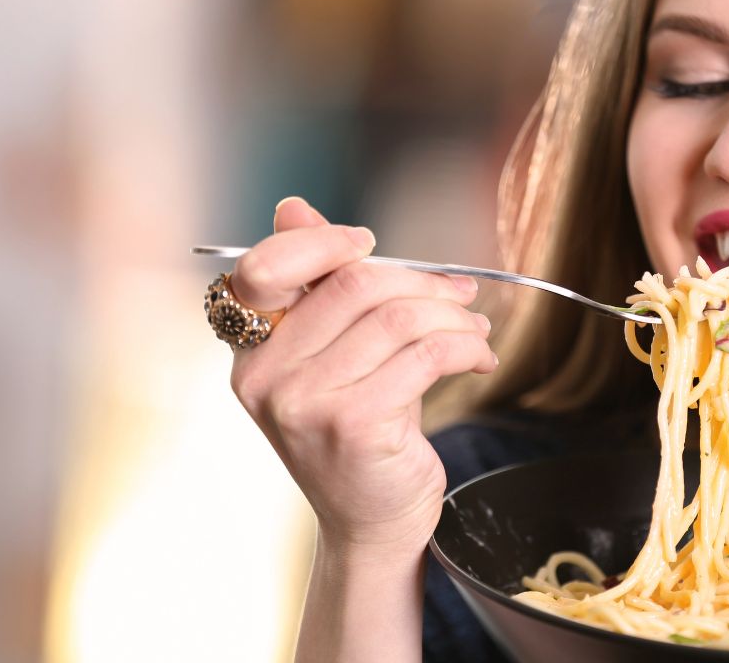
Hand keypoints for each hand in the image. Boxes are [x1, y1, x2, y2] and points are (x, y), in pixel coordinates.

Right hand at [228, 198, 495, 554]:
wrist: (372, 523)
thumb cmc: (358, 431)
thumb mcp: (332, 354)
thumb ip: (317, 285)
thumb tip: (293, 206)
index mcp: (249, 350)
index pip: (267, 267)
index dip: (325, 243)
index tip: (372, 245)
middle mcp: (265, 376)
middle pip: (353, 285)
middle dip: (421, 282)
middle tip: (462, 294)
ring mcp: (305, 404)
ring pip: (397, 317)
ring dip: (453, 316)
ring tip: (476, 328)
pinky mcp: (353, 425)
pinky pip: (426, 355)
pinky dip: (466, 347)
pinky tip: (479, 357)